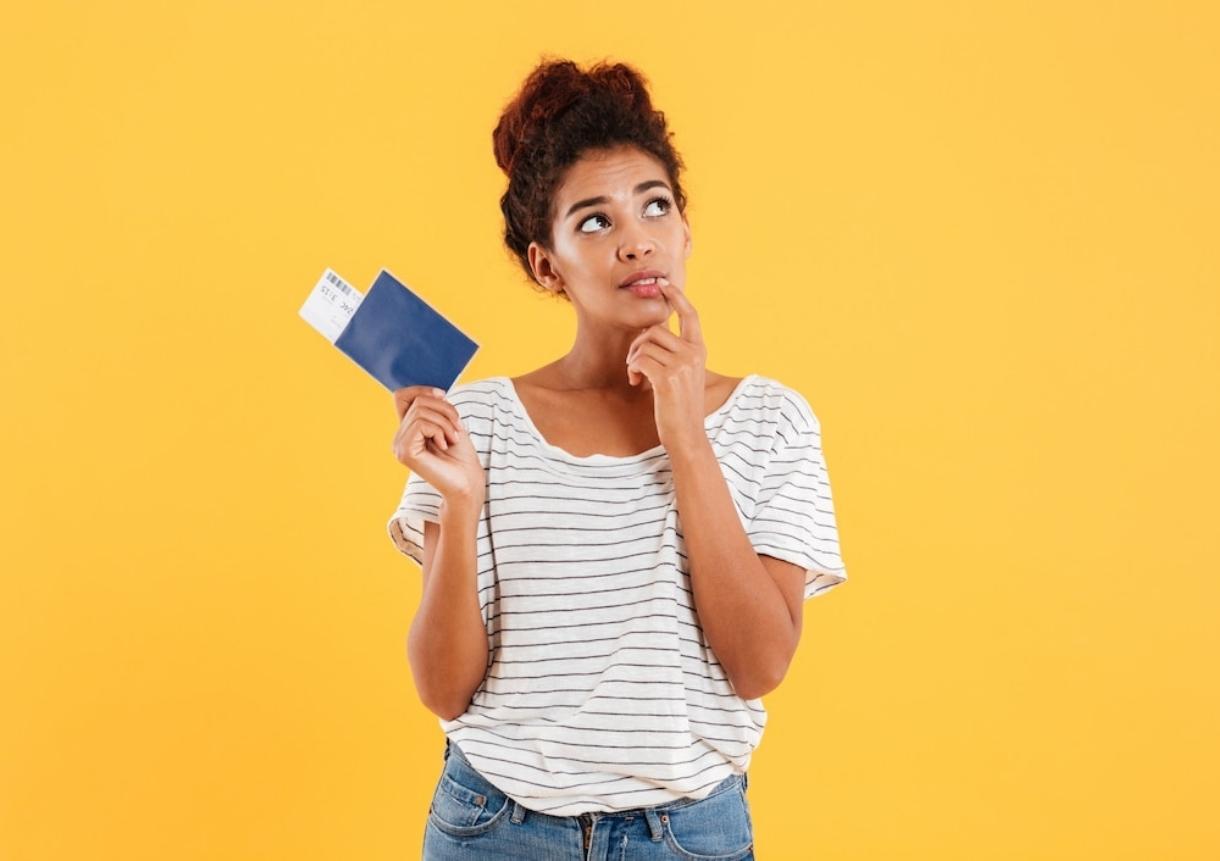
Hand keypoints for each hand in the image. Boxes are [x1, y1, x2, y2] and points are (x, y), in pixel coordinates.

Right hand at [391, 386, 483, 503]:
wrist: (467, 483)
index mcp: (408, 430)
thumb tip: (436, 393)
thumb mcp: (450, 424)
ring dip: (445, 421)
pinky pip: (421, 424)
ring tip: (452, 438)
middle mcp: (399, 438)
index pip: (401, 396)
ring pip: (420, 412)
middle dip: (445, 409)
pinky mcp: (404, 452)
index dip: (422, 390)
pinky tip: (444, 445)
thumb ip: (438, 408)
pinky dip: (439, 430)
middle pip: (417, 402)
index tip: (443, 396)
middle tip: (458, 427)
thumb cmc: (461, 457)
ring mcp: (399, 446)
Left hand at [624, 278, 708, 451]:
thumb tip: (651, 330)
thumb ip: (674, 352)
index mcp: (699, 350)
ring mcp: (682, 365)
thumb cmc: (680, 406)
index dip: (677, 297)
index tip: (664, 284)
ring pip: (645, 344)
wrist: (686, 435)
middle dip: (638, 343)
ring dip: (633, 358)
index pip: (690, 315)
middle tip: (635, 363)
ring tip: (636, 375)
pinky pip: (640, 359)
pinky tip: (635, 382)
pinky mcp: (667, 378)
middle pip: (656, 329)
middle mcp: (694, 353)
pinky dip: (632, 369)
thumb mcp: (683, 375)